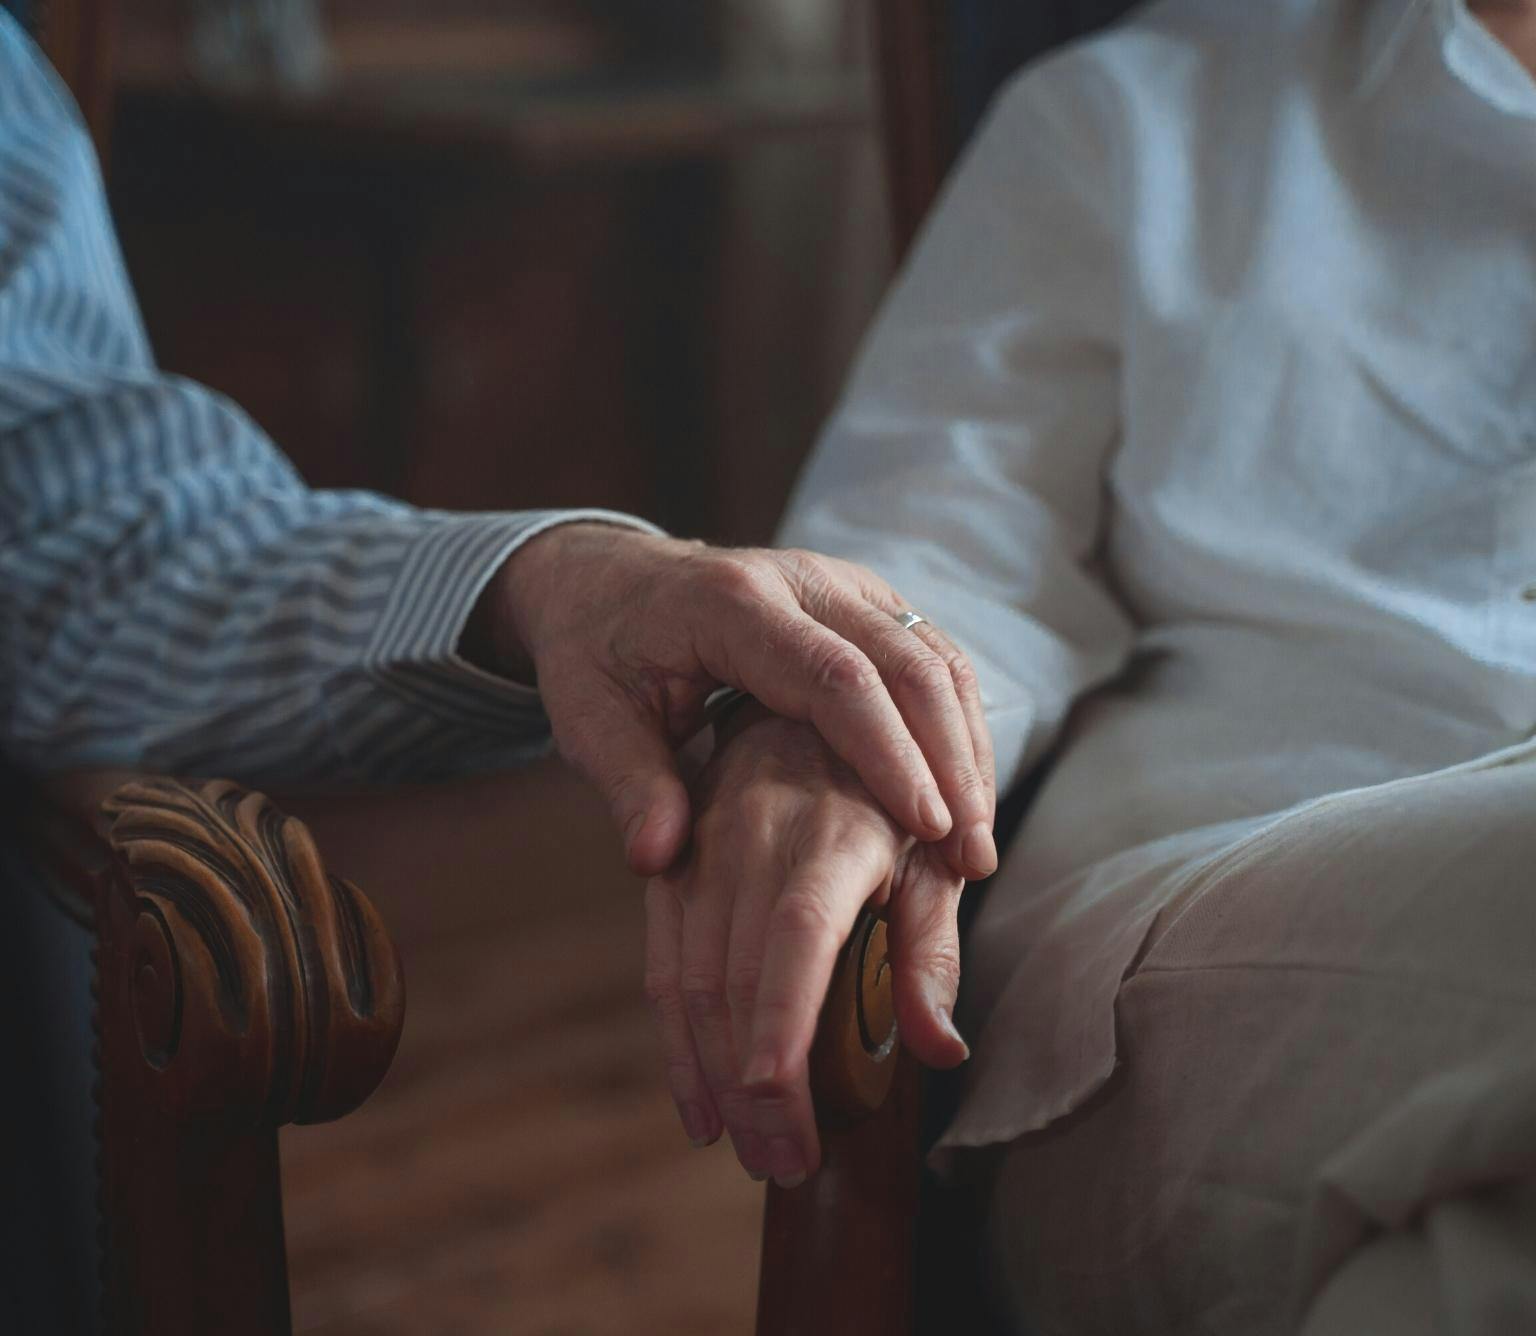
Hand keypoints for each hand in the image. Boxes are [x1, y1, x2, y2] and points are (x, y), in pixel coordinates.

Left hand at [475, 524, 996, 878]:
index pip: (834, 676)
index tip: (928, 827)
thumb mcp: (587, 715)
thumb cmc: (598, 652)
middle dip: (950, 760)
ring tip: (979, 845)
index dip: (889, 751)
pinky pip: (932, 658)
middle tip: (973, 857)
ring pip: (934, 655)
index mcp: (733, 603)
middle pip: (905, 660)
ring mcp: (843, 585)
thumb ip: (627, 782)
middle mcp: (802, 580)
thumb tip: (657, 858)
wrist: (612, 581)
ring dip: (966, 748)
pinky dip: (957, 728)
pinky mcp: (866, 603)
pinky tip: (965, 799)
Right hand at [643, 705, 969, 1183]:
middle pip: (737, 980)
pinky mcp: (672, 865)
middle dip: (755, 1088)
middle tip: (783, 1165)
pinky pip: (662, 962)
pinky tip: (696, 1102)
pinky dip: (674, 1040)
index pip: (796, 942)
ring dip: (710, 1077)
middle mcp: (755, 838)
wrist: (804, 709)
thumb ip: (929, 952)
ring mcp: (703, 849)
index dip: (781, 1030)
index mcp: (830, 837)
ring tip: (747, 1150)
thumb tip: (942, 1048)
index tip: (784, 1113)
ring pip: (689, 980)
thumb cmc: (886, 800)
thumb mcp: (929, 861)